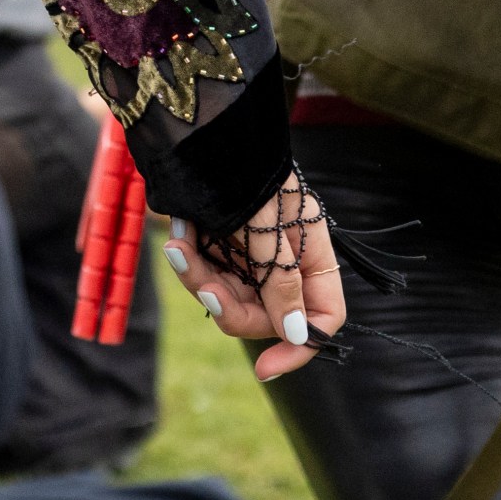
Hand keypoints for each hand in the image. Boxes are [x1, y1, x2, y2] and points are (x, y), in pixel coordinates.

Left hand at [170, 178, 347, 383]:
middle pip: (267, 315)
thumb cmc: (242, 173)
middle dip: (232, 306)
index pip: (323, 316)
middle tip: (207, 289)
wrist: (197, 132)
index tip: (265, 367)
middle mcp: (284, 259)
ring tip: (181, 248)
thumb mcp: (267, 229)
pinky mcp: (219, 246)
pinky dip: (190, 260)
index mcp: (312, 254)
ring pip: (228, 297)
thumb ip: (282, 282)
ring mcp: (250, 254)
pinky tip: (178, 239)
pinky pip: (206, 273)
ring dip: (201, 279)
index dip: (299, 346)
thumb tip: (297, 334)